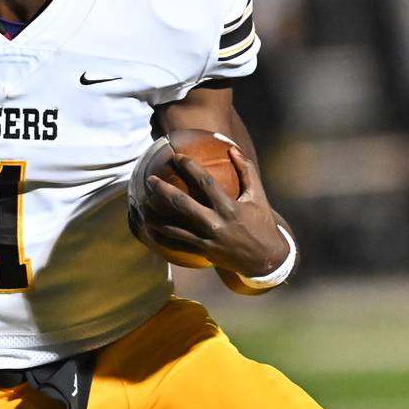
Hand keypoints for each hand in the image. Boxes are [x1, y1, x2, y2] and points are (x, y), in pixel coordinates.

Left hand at [144, 145, 290, 277]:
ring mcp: (207, 240)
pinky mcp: (203, 252)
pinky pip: (178, 244)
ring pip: (175, 228)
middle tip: (150, 180)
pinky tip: (150, 228)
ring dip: (156, 217)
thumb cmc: (262, 223)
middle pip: (183, 204)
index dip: (190, 168)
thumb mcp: (258, 196)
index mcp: (229, 208)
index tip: (177, 157)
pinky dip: (162, 236)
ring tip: (142, 206)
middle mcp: (216, 224)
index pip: (205, 182)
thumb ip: (246, 171)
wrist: (266, 260)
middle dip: (163, 191)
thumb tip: (233, 149)